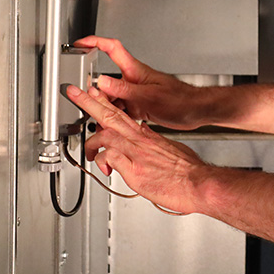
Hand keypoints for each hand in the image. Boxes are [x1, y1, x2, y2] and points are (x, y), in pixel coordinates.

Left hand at [66, 84, 205, 214]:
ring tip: (86, 149)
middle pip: (110, 115)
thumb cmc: (188, 170)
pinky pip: (110, 158)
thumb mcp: (170, 149)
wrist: (199, 182)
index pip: (121, 113)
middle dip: (90, 102)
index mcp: (147, 135)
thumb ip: (153, 143)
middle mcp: (140, 140)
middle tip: (74, 92)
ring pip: (107, 133)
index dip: (105, 102)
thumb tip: (146, 140)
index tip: (94, 92)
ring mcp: (137, 153)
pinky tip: (104, 168)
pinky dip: (102, 160)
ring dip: (92, 140)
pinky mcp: (135, 170)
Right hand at [74, 36, 203, 129]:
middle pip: (105, 80)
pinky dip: (114, 118)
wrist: (195, 112)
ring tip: (98, 120)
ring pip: (111, 98)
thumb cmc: (180, 100)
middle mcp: (132, 80)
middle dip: (93, 91)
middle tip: (84, 101)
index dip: (94, 42)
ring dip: (103, 108)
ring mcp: (135, 93)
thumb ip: (124, 90)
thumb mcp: (148, 96)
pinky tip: (111, 127)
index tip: (80, 43)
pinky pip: (120, 110)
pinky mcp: (139, 106)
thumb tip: (101, 82)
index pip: (111, 48)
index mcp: (135, 70)